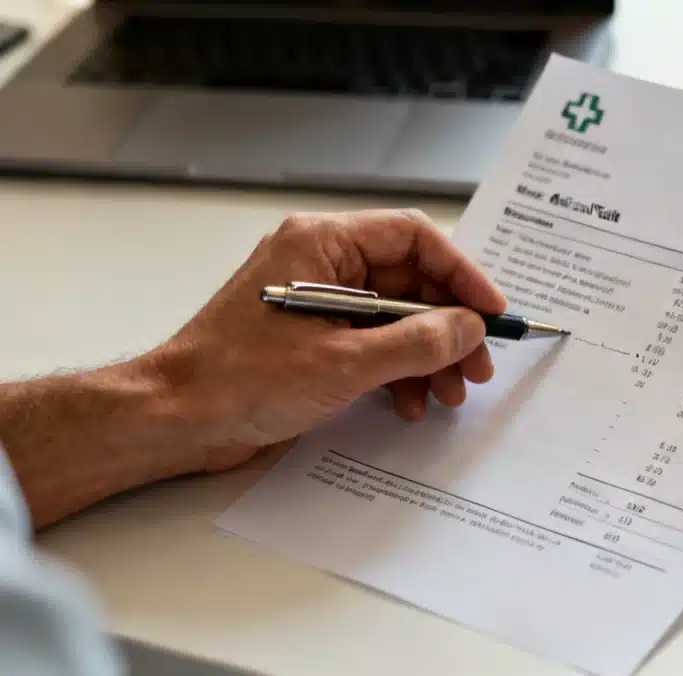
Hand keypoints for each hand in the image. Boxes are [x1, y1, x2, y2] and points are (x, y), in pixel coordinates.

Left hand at [147, 209, 506, 472]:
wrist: (175, 420)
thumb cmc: (237, 380)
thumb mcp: (344, 362)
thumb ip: (416, 342)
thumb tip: (467, 328)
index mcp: (322, 243)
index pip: (414, 238)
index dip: (462, 274)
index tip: (491, 311)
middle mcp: (321, 262)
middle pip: (410, 281)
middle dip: (449, 327)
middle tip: (478, 364)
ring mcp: (317, 302)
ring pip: (397, 317)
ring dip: (429, 355)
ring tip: (451, 393)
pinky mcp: (312, 338)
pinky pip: (373, 343)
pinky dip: (398, 371)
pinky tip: (411, 403)